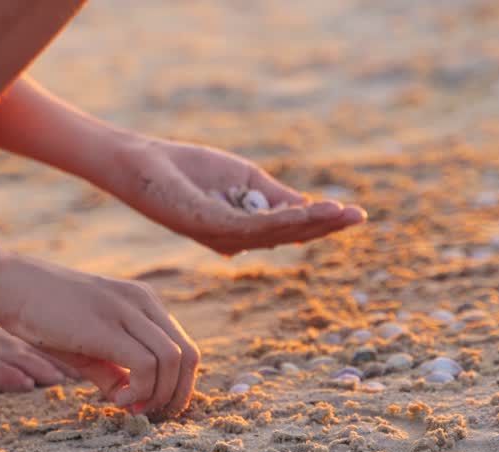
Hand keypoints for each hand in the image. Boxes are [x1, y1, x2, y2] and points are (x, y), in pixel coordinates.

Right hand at [0, 254, 199, 416]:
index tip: (149, 406)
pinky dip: (140, 390)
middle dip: (176, 396)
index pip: (184, 348)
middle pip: (189, 356)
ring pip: (174, 360)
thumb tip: (132, 402)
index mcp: (143, 303)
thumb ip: (112, 371)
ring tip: (128, 407)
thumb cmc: (40, 314)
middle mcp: (142, 302)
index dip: (176, 386)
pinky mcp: (106, 325)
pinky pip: (146, 364)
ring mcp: (126, 310)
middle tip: (147, 414)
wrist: (4, 283)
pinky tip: (116, 400)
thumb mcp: (84, 346)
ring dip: (158, 396)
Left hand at [107, 136, 365, 255]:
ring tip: (341, 213)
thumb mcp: (241, 179)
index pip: (287, 228)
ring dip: (310, 224)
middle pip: (286, 236)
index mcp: (240, 230)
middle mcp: (232, 240)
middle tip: (357, 217)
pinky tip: (306, 209)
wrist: (141, 163)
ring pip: (274, 234)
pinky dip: (282, 219)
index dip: (320, 222)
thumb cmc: (185, 169)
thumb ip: (272, 195)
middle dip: (323, 226)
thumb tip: (307, 207)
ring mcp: (220, 236)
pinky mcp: (208, 226)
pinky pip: (252, 226)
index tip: (353, 214)